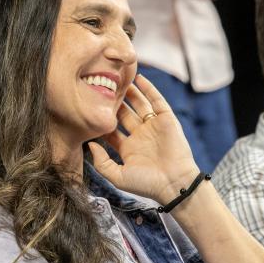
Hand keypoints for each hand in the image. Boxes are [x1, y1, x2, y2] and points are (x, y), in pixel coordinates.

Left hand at [88, 74, 198, 205]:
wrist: (174, 184)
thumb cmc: (147, 184)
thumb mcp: (118, 177)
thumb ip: (101, 162)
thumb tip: (89, 144)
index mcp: (128, 149)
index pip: (112, 131)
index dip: (101, 121)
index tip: (88, 109)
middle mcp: (140, 136)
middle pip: (124, 114)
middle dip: (114, 103)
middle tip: (101, 88)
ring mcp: (153, 127)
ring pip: (139, 105)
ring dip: (130, 92)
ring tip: (118, 78)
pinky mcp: (167, 120)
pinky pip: (157, 100)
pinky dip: (149, 89)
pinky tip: (139, 78)